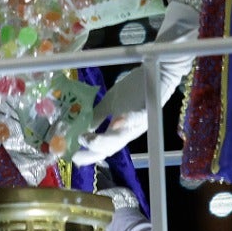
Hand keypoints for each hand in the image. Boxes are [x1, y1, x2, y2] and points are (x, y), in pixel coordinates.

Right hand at [70, 51, 191, 165]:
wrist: (157, 73)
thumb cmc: (134, 89)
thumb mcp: (111, 102)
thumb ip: (98, 115)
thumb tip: (83, 128)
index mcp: (121, 130)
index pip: (105, 148)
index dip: (90, 155)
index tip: (74, 158)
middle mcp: (130, 130)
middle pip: (113, 146)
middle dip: (95, 149)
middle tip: (79, 150)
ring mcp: (139, 121)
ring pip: (123, 136)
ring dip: (106, 139)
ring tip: (91, 140)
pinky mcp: (148, 108)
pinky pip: (140, 116)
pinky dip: (130, 120)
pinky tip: (118, 120)